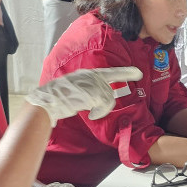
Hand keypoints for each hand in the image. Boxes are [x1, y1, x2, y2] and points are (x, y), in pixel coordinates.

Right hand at [25, 67, 142, 126]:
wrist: (47, 101)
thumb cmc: (57, 98)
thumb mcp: (74, 88)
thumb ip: (87, 89)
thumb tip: (97, 99)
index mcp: (87, 74)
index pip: (111, 71)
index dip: (126, 72)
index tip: (139, 72)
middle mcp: (92, 76)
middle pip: (109, 92)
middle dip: (103, 104)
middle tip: (93, 112)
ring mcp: (93, 83)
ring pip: (108, 99)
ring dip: (100, 109)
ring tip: (87, 112)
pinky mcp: (94, 92)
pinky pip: (105, 105)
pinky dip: (99, 112)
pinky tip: (90, 114)